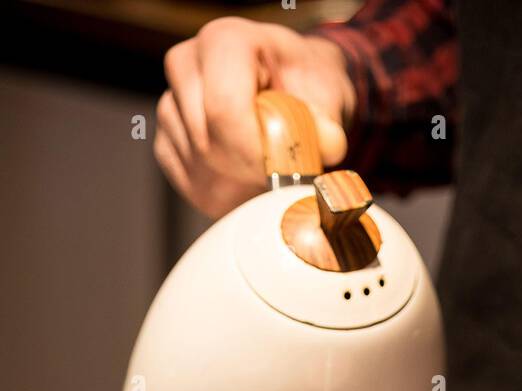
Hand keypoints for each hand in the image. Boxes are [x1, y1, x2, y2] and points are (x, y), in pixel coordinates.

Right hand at [156, 18, 353, 217]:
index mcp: (225, 42)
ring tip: (269, 171)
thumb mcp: (328, 96)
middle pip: (206, 143)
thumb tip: (330, 145)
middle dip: (248, 172)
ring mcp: (171, 105)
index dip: (254, 152)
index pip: (224, 109)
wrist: (292, 89)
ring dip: (238, 185)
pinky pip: (189, 183)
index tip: (283, 172)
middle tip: (282, 176)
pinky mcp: (168, 141)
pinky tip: (248, 180)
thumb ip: (328, 124)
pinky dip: (222, 194)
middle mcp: (187, 65)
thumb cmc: (306, 86)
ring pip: (198, 167)